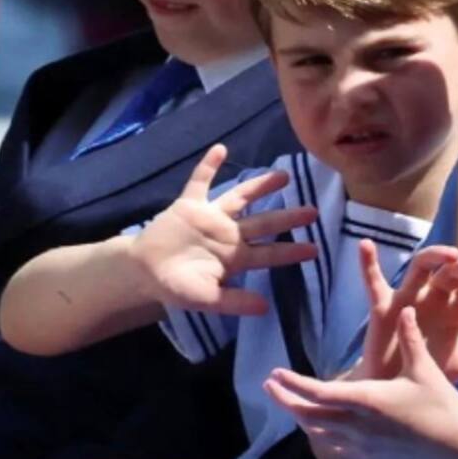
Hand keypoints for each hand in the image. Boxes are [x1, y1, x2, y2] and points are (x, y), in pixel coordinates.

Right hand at [132, 144, 317, 314]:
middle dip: (287, 218)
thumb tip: (264, 309)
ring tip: (283, 175)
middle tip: (313, 211)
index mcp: (235, 258)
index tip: (314, 249)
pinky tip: (220, 149)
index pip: (268, 253)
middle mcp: (228, 234)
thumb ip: (233, 302)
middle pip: (263, 223)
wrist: (143, 272)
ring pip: (239, 197)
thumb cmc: (176, 287)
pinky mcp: (188, 205)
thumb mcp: (205, 299)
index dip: (290, 251)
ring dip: (259, 186)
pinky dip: (208, 166)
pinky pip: (199, 182)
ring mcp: (210, 217)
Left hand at [265, 307, 457, 458]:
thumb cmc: (441, 403)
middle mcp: (359, 425)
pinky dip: (319, 436)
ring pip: (318, 433)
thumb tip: (403, 308)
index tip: (275, 373)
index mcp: (368, 400)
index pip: (319, 393)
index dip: (293, 384)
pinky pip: (334, 448)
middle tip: (270, 385)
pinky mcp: (370, 458)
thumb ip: (408, 338)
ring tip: (289, 401)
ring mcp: (362, 446)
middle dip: (286, 400)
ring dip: (300, 417)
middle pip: (309, 415)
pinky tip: (317, 429)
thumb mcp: (423, 367)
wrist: (457, 445)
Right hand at [356, 240, 457, 382]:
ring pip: (420, 266)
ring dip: (435, 255)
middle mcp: (435, 295)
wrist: (401, 392)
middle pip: (451, 271)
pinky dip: (368, 263)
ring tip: (450, 254)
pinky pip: (373, 283)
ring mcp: (409, 298)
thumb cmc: (435, 370)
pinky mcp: (383, 307)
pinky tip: (365, 244)